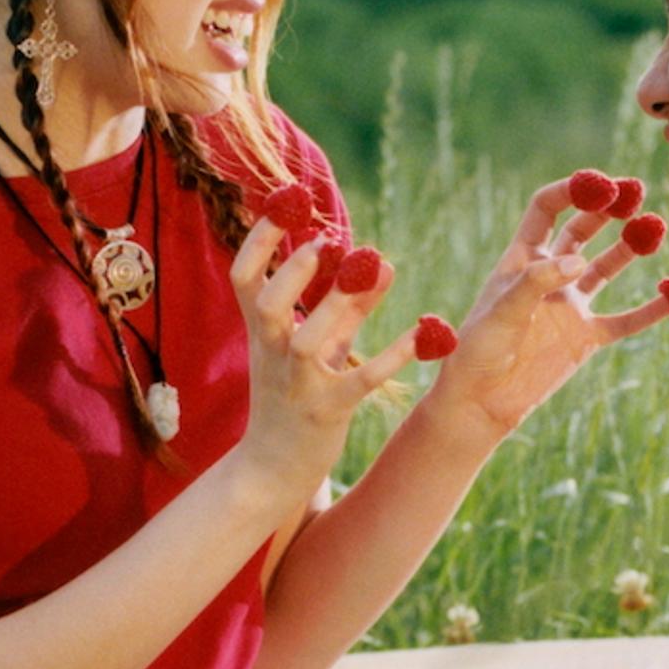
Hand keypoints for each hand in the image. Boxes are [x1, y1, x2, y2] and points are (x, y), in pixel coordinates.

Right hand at [225, 217, 413, 503]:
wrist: (273, 467)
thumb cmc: (295, 395)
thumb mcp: (320, 345)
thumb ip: (350, 304)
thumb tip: (382, 260)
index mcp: (262, 331)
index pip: (244, 277)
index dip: (260, 240)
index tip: (286, 201)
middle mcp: (273, 353)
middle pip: (268, 304)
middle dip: (295, 269)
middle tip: (329, 241)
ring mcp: (297, 384)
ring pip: (306, 342)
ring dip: (334, 305)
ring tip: (366, 269)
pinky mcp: (328, 412)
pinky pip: (360, 382)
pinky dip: (392, 356)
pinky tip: (424, 333)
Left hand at [414, 176, 668, 438]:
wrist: (483, 401)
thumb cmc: (480, 351)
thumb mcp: (502, 312)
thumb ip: (538, 283)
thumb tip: (579, 261)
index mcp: (521, 258)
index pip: (546, 209)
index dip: (571, 192)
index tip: (600, 186)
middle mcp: (549, 276)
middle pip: (581, 230)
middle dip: (608, 210)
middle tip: (636, 191)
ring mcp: (570, 305)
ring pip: (607, 267)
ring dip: (629, 247)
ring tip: (654, 227)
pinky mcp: (586, 337)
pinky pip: (626, 320)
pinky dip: (653, 309)